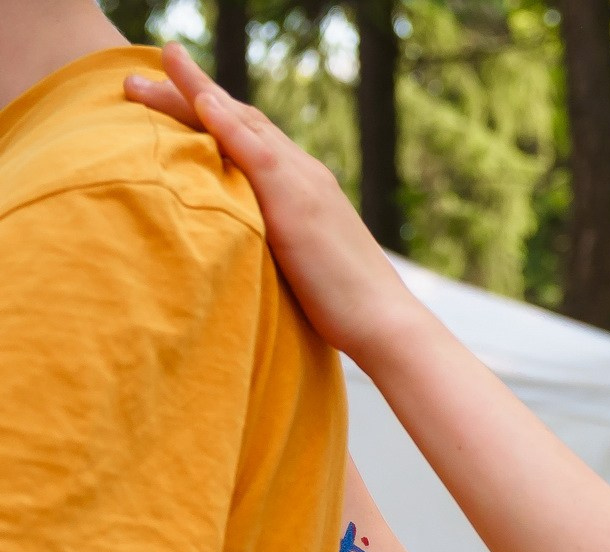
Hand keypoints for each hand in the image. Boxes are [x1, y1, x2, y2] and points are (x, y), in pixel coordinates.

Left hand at [123, 45, 423, 362]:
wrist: (386, 323)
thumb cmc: (344, 308)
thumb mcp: (298, 266)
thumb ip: (268, 243)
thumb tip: (235, 253)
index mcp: (303, 189)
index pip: (250, 139)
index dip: (209, 114)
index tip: (168, 100)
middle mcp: (304, 174)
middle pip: (238, 120)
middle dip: (186, 94)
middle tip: (134, 81)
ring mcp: (303, 184)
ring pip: (241, 124)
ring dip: (191, 94)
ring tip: (140, 80)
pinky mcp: (299, 202)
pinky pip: (257, 152)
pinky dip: (227, 123)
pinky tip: (200, 101)